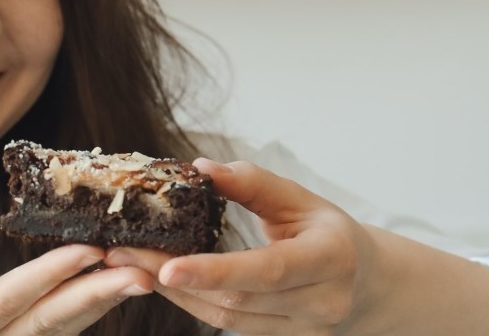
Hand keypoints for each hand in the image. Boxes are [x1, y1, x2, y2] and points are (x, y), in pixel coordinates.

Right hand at [0, 244, 152, 334]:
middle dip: (96, 294)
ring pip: (59, 334)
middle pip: (48, 323)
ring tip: (139, 279)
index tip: (88, 250)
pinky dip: (82, 318)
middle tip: (142, 270)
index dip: (49, 277)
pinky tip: (108, 295)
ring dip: (99, 306)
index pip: (8, 303)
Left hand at [104, 159, 378, 334]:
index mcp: (330, 258)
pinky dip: (193, 303)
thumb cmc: (328, 233)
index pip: (267, 270)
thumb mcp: (299, 199)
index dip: (216, 271)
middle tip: (121, 251)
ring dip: (175, 293)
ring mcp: (304, 332)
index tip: (168, 265)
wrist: (366, 285)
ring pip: (226, 320)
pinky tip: (163, 281)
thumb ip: (252, 183)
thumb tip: (201, 168)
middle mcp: (321, 303)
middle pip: (236, 301)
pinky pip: (229, 327)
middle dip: (172, 277)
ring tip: (129, 263)